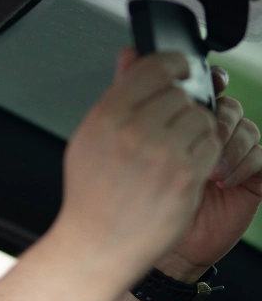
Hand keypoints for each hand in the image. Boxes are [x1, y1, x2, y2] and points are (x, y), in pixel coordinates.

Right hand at [60, 48, 221, 280]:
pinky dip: (203, 157)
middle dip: (180, 109)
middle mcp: (134, 130)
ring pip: (203, 118)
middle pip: (181, 94)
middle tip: (166, 131)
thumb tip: (131, 55)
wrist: (97, 245)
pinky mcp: (185, 175)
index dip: (174, 65)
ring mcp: (162, 153)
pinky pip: (212, 147)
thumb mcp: (90, 139)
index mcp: (107, 116)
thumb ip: (116, 94)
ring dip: (194, 133)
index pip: (154, 66)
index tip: (181, 71)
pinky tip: (180, 171)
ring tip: (171, 155)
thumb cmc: (92, 197)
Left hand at [144, 51, 261, 281]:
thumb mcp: (121, 141)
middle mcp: (204, 132)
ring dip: (223, 141)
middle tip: (188, 137)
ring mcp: (228, 152)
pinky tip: (219, 178)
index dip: (203, 79)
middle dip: (208, 117)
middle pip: (223, 101)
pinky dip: (241, 162)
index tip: (197, 81)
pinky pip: (260, 153)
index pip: (200, 83)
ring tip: (202, 165)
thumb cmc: (130, 196)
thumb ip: (127, 94)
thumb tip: (127, 53)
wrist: (136, 243)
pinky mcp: (248, 175)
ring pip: (242, 124)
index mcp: (175, 119)